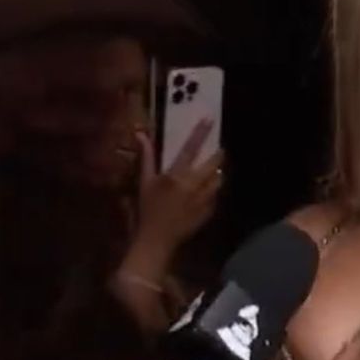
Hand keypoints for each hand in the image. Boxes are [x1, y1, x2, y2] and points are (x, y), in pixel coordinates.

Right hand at [133, 122, 223, 262]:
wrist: (157, 240)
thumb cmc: (147, 209)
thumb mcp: (144, 182)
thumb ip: (146, 157)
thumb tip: (141, 134)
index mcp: (176, 175)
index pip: (190, 148)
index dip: (200, 132)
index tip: (210, 119)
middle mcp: (193, 185)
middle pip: (214, 164)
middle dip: (218, 155)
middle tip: (218, 150)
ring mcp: (203, 199)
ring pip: (219, 180)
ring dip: (217, 174)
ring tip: (213, 172)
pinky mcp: (209, 211)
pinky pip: (216, 196)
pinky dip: (213, 191)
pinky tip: (206, 193)